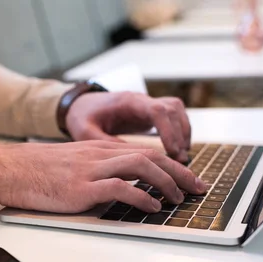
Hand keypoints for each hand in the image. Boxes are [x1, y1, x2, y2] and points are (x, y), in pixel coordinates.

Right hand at [0, 140, 206, 213]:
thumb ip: (98, 171)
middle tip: (198, 187)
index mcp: (100, 150)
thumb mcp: (74, 165)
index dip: (171, 165)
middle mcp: (100, 155)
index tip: (188, 178)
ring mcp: (91, 170)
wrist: (11, 169)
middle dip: (180, 172)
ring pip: (141, 167)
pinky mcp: (82, 187)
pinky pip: (119, 187)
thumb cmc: (39, 171)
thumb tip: (122, 188)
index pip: (145, 152)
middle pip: (151, 157)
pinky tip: (152, 206)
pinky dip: (141, 196)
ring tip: (179, 198)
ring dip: (166, 182)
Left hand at [65, 92, 191, 162]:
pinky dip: (179, 132)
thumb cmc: (81, 117)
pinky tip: (177, 152)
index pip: (157, 110)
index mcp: (127, 102)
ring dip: (183, 133)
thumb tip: (130, 160)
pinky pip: (173, 117)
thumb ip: (105, 143)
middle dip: (180, 135)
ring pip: (177, 111)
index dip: (169, 131)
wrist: (79, 105)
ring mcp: (146, 105)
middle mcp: (141, 100)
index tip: (173, 152)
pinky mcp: (148, 113)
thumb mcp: (86, 132)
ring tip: (181, 159)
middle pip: (173, 109)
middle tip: (181, 161)